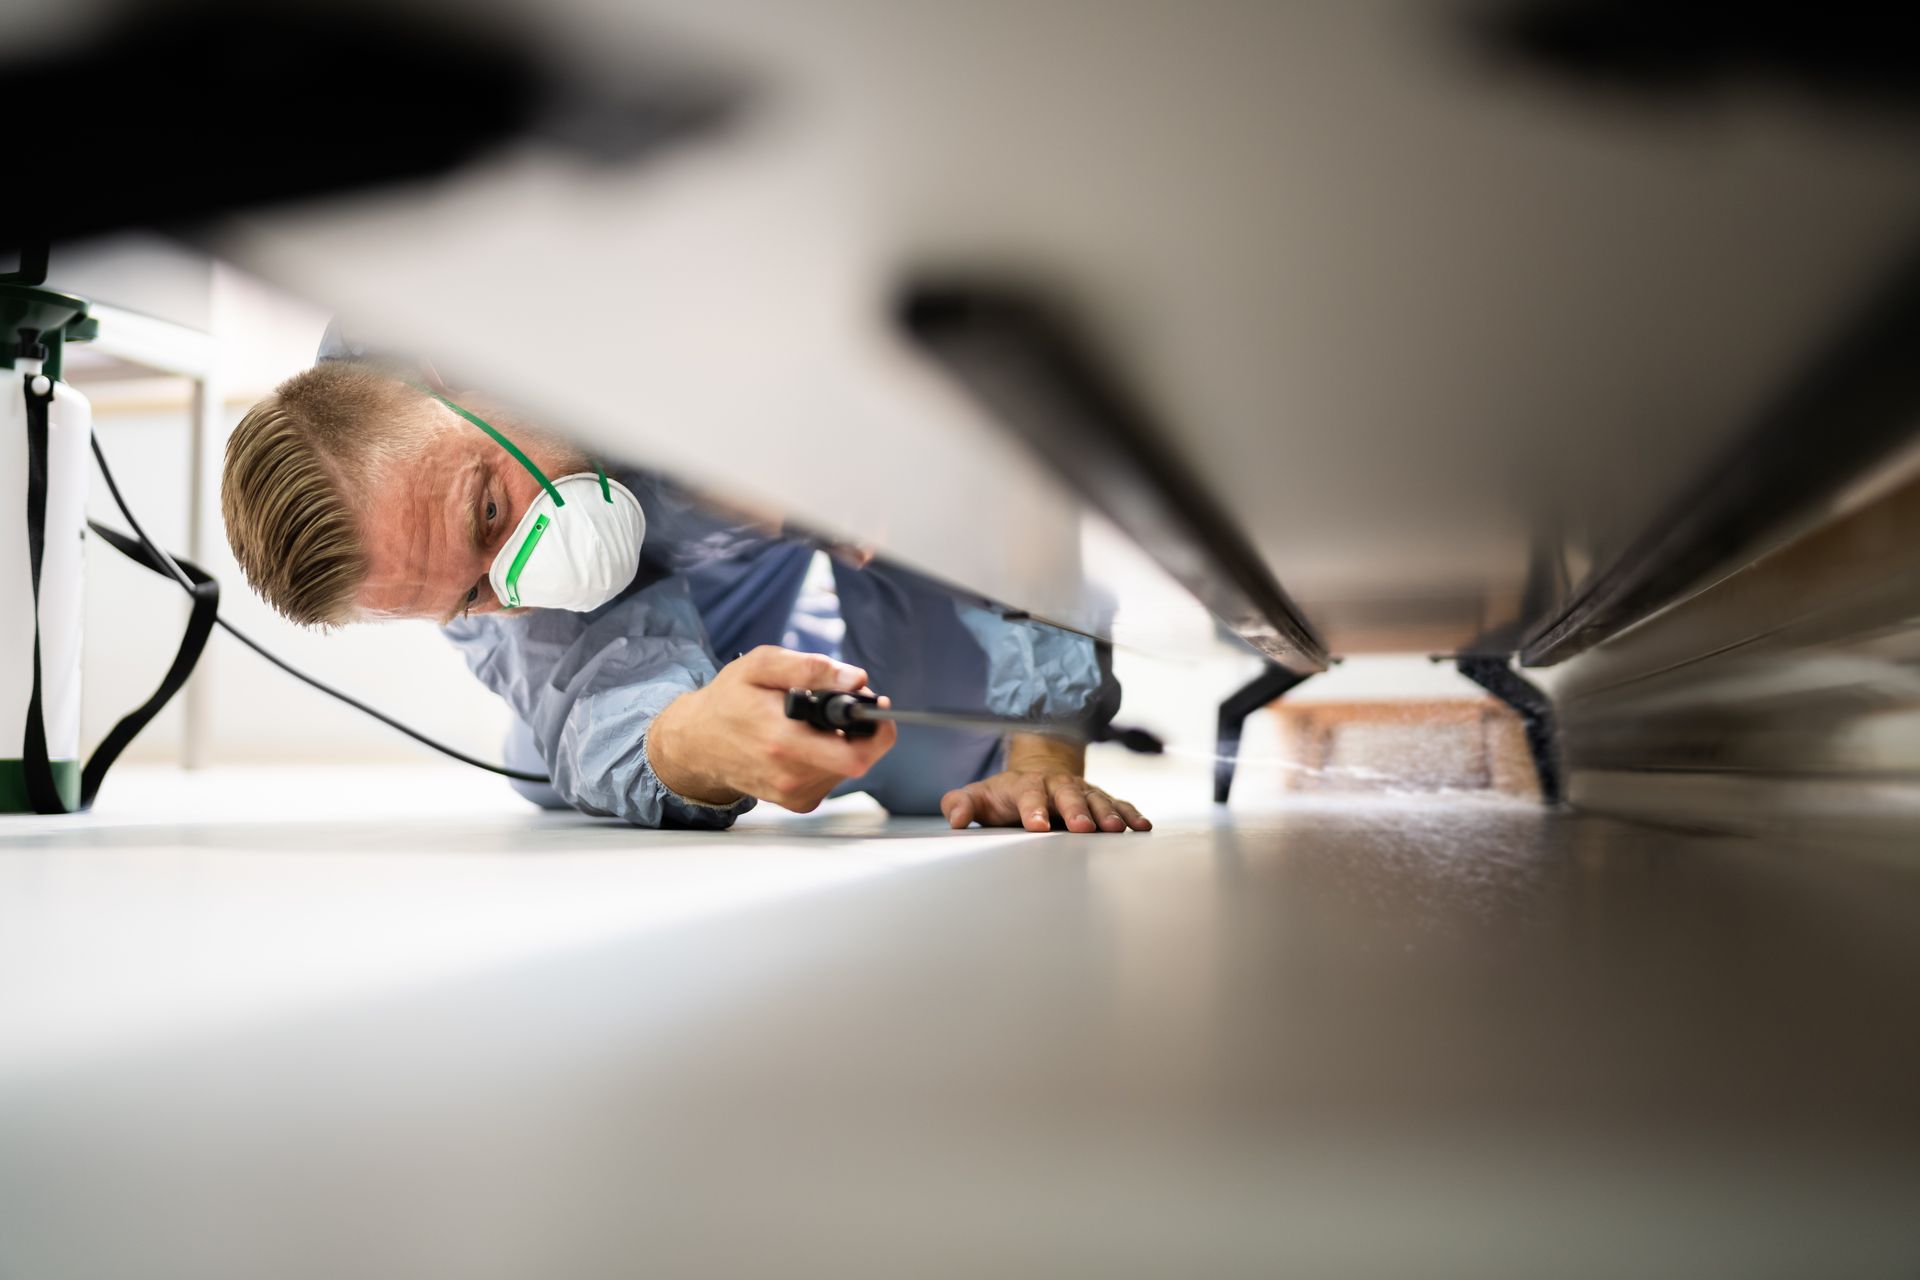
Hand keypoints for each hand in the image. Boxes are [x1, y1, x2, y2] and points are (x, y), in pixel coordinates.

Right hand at [649, 646, 897, 812]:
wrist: (696, 743)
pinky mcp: (798, 801)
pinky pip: (834, 776)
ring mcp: (795, 793)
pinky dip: (830, 756)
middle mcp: (791, 775)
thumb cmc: (728, 701)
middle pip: (861, 759)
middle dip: (863, 731)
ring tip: (813, 722)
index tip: (870, 705)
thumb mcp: (761, 667)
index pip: (856, 752)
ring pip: (849, 766)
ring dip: (844, 742)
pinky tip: (806, 741)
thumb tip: (856, 679)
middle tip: (844, 708)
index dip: (875, 726)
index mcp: (783, 741)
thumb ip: (810, 668)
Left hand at [940, 735, 1150, 833]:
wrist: (1036, 772)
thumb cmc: (1004, 795)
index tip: (1037, 826)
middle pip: (1067, 795)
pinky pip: (1117, 804)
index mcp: (1026, 786)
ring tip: (1116, 830)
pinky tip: (1142, 827)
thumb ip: (961, 804)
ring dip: (1107, 813)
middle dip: (1075, 810)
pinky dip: (1130, 814)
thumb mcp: (979, 797)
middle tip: (1082, 827)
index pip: (1029, 796)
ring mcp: (1080, 791)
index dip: (1032, 810)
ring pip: (1096, 799)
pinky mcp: (1098, 799)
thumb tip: (954, 816)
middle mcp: (1056, 785)